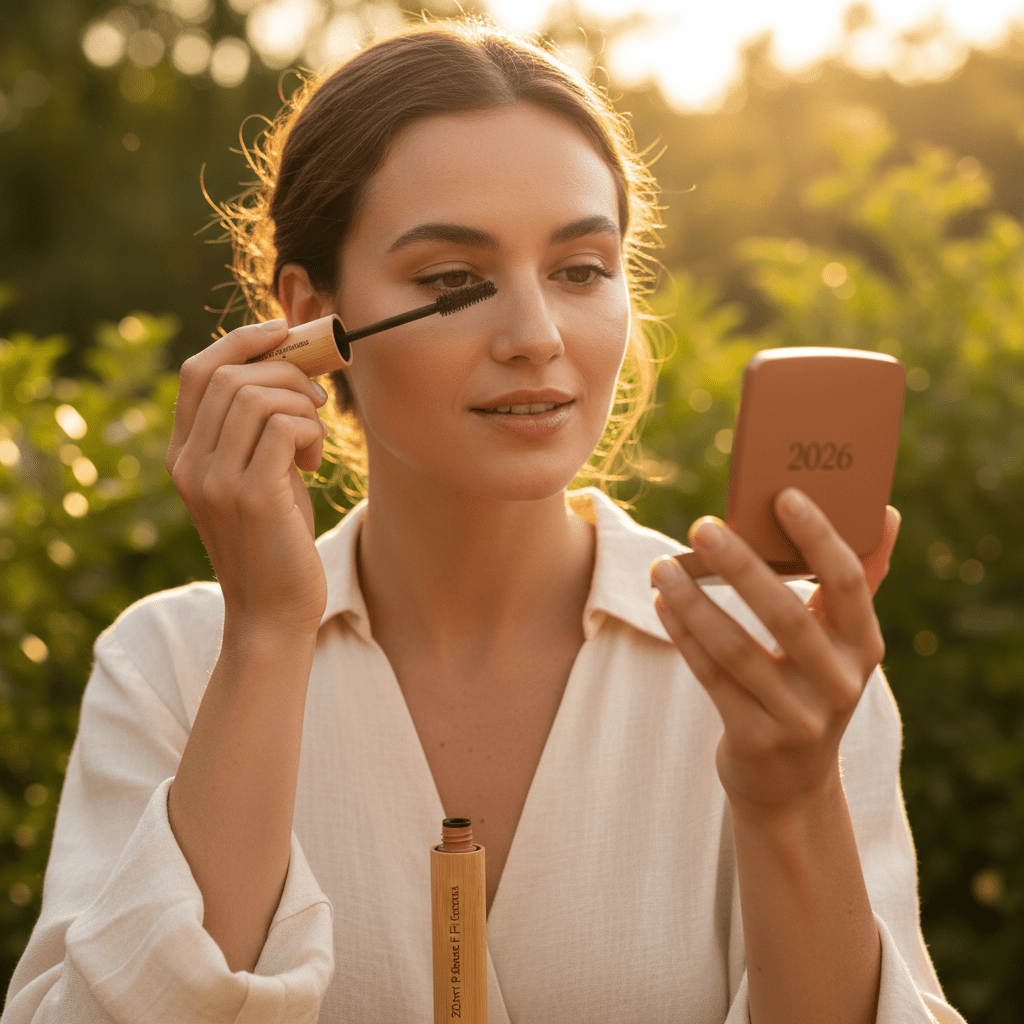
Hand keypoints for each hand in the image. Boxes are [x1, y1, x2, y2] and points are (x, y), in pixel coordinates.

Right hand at [166, 320, 330, 634]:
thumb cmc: (277, 540)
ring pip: (257, 395)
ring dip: (302, 407)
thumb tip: (293, 365)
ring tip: (313, 445)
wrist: (273, 612)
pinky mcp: (249, 496)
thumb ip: (261, 429)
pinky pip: (281, 426)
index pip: (197, 370)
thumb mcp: (261, 475)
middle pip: (230, 374)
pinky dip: (309, 432)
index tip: (284, 332)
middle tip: (318, 402)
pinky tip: (313, 464)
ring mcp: (214, 480)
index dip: (241, 340)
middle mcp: (188, 463)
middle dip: (287, 371)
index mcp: (184, 454)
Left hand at [651, 488, 900, 814]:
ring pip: (737, 649)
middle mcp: (838, 683)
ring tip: (661, 566)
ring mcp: (798, 717)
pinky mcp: (756, 738)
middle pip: (785, 614)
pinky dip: (684, 636)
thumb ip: (860, 579)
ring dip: (694, 602)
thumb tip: (886, 511)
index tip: (784, 495)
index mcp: (863, 646)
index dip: (819, 538)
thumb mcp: (843, 642)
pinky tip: (662, 603)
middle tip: (702, 525)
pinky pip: (712, 678)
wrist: (792, 782)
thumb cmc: (812, 685)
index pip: (847, 583)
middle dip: (740, 566)